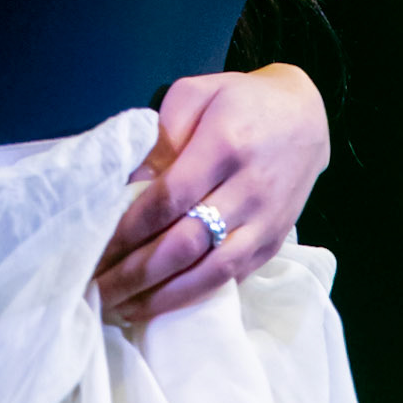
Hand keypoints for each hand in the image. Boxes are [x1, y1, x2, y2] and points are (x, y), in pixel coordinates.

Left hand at [93, 63, 330, 323]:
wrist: (305, 117)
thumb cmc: (239, 100)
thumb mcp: (196, 94)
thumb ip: (161, 135)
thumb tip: (130, 184)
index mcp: (224, 144)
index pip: (170, 197)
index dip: (131, 228)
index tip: (97, 246)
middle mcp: (249, 188)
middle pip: (186, 243)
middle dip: (137, 273)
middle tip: (98, 289)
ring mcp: (265, 222)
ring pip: (211, 273)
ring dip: (162, 297)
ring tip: (122, 308)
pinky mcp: (274, 243)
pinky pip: (231, 279)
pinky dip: (194, 296)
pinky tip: (161, 304)